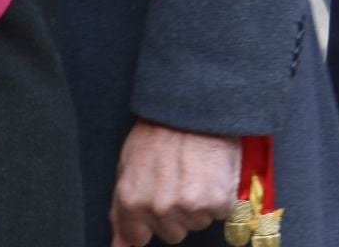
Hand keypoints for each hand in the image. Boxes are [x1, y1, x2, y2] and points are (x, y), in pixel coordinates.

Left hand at [108, 121, 241, 246]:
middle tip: (179, 179)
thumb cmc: (160, 128)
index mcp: (132, 202)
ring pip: (197, 223)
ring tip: (196, 172)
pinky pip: (220, 212)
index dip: (149, 220)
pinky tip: (212, 173)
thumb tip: (119, 245)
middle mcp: (159, 209)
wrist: (195, 105)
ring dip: (199, 204)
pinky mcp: (217, 201)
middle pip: (172, 233)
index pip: (139, 238)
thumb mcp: (128, 165)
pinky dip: (220, 196)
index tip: (158, 201)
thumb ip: (121, 211)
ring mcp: (189, 207)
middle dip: (176, 212)